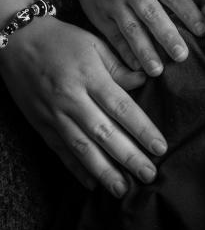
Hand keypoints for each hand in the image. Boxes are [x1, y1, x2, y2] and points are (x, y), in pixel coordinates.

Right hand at [0, 17, 165, 196]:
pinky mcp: (40, 124)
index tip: (160, 147)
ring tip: (123, 189)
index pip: (121, 108)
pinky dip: (75, 169)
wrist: (18, 41)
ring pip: (81, 148)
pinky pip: (59, 151)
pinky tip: (92, 183)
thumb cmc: (63, 40)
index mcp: (89, 77)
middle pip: (104, 133)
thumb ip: (120, 67)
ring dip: (104, 171)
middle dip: (128, 157)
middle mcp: (71, 100)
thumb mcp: (95, 44)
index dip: (142, 130)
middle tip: (149, 175)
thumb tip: (145, 81)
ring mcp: (53, 115)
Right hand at [67, 0, 204, 74]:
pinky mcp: (99, 16)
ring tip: (158, 71)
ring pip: (130, 28)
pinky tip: (136, 68)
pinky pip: (113, 37)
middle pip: (151, 13)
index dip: (188, 12)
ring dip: (144, 51)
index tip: (202, 31)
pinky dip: (124, 53)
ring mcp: (113, 2)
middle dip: (167, 36)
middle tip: (182, 56)